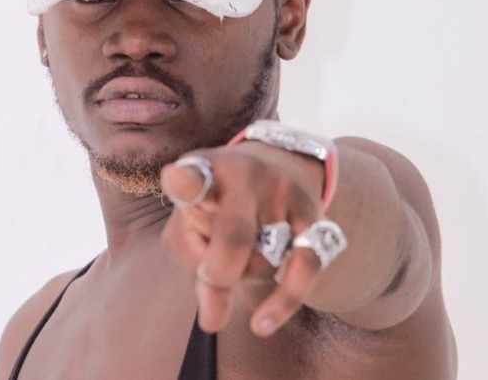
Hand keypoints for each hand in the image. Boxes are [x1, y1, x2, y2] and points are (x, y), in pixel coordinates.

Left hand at [160, 141, 327, 336]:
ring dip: (248, 275)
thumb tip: (212, 321)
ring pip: (265, 259)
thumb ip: (196, 267)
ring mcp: (281, 190)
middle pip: (234, 235)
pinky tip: (262, 323)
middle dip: (220, 271)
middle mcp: (243, 174)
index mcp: (203, 171)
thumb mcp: (195, 222)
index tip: (175, 178)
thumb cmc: (220, 205)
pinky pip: (305, 266)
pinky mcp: (312, 210)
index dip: (183, 182)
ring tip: (240, 255)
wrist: (279, 164)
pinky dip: (284, 300)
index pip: (194, 179)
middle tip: (210, 276)